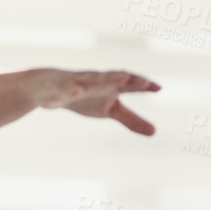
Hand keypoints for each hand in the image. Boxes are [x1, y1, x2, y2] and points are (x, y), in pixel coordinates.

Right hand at [36, 69, 160, 135]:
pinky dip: (72, 90)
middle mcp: (99, 82)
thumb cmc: (86, 97)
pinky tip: (76, 92)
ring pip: (94, 79)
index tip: (158, 88)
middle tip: (143, 80)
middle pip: (115, 78)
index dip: (144, 86)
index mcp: (112, 88)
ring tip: (121, 76)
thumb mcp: (111, 111)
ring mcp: (80, 83)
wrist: (52, 88)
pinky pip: (67, 89)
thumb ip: (132, 120)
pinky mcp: (62, 89)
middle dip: (128, 78)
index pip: (130, 85)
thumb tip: (155, 133)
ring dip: (106, 78)